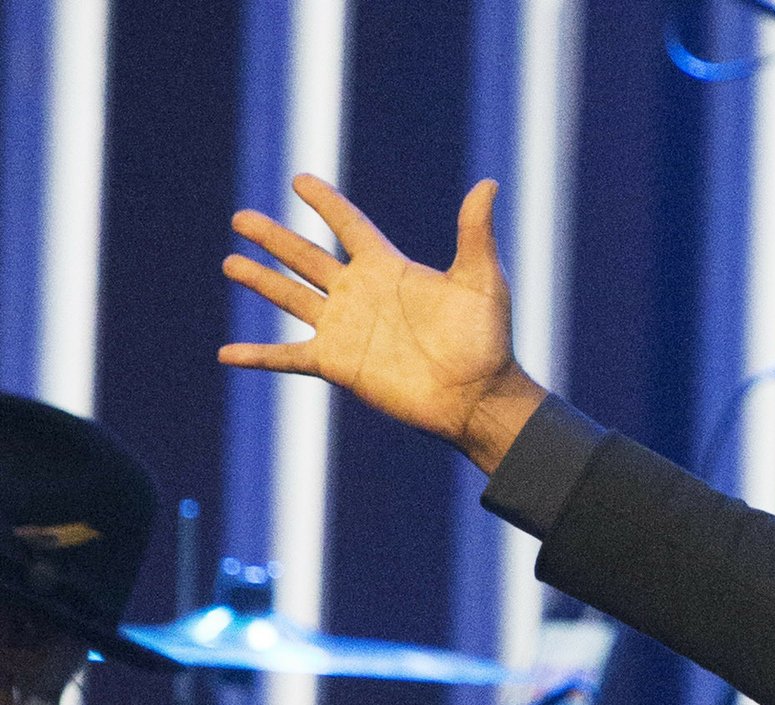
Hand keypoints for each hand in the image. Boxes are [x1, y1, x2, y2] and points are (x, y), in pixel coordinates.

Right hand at [220, 174, 546, 474]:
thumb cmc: (487, 340)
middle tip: (240, 219)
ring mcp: (345, 330)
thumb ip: (475, 232)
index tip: (300, 180)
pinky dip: (257, 356)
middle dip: (274, 238)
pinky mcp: (337, 364)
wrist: (478, 398)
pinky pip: (288, 357)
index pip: (349, 225)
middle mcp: (360, 294)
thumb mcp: (482, 280)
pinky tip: (227, 354)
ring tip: (231, 263)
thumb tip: (490, 184)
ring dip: (261, 280)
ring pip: (292, 297)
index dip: (326, 203)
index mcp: (388, 268)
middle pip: (306, 257)